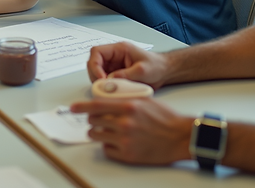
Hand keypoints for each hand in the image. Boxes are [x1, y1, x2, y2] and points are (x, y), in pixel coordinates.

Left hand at [69, 99, 190, 164]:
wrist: (181, 137)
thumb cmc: (166, 118)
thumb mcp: (145, 100)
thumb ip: (125, 99)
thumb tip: (108, 99)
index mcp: (128, 107)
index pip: (96, 105)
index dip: (81, 106)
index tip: (73, 107)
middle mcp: (124, 123)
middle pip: (94, 121)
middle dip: (94, 120)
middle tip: (98, 120)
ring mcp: (125, 140)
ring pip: (97, 135)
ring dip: (99, 133)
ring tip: (106, 132)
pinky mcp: (128, 155)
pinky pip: (107, 150)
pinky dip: (109, 146)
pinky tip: (117, 142)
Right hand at [86, 42, 174, 88]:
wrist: (164, 72)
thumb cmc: (156, 66)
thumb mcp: (142, 70)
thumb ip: (126, 74)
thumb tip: (110, 80)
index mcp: (119, 49)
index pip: (97, 52)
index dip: (94, 65)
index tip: (101, 78)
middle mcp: (113, 56)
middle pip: (94, 63)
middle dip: (95, 75)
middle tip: (103, 87)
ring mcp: (113, 66)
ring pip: (97, 73)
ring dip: (99, 82)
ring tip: (108, 90)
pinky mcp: (115, 75)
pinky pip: (104, 80)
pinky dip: (105, 87)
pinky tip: (112, 92)